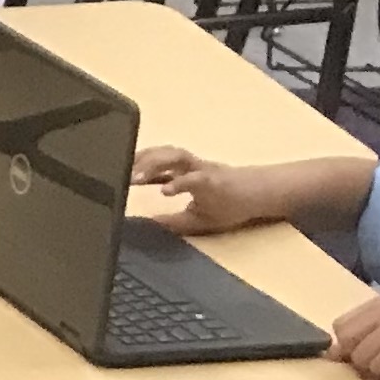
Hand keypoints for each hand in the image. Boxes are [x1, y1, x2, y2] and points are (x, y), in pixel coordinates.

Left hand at [130, 146, 283, 236]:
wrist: (265, 195)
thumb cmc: (231, 203)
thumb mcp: (194, 218)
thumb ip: (170, 220)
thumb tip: (146, 225)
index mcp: (185, 174)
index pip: (157, 164)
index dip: (136, 165)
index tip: (114, 170)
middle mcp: (192, 167)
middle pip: (162, 154)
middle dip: (140, 159)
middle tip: (117, 167)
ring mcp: (204, 170)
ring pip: (176, 158)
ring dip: (154, 166)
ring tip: (135, 178)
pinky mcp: (217, 179)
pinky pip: (197, 178)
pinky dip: (180, 183)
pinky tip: (166, 192)